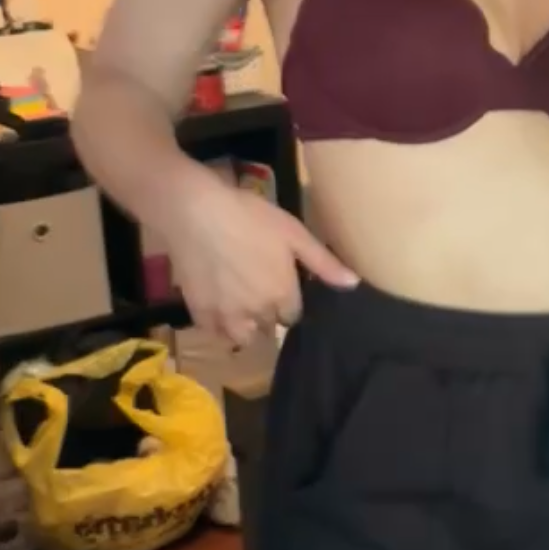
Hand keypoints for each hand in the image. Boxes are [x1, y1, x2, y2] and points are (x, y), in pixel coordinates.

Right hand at [167, 166, 355, 342]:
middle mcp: (257, 312)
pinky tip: (218, 308)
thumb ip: (323, 263)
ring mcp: (226, 316)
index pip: (293, 316)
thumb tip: (354, 285)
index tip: (283, 288)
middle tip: (259, 290)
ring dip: (246, 327)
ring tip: (241, 307)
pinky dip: (218, 326)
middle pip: (269, 326)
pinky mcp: (199, 312)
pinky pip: (213, 333)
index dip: (289, 303)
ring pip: (242, 337)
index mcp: (282, 295)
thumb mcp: (293, 233)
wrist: (195, 212)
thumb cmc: (249, 217)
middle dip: (268, 313)